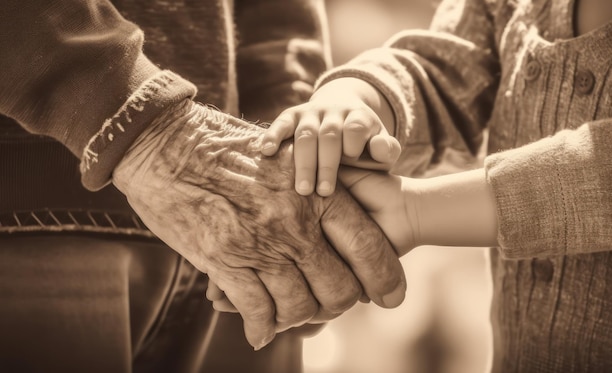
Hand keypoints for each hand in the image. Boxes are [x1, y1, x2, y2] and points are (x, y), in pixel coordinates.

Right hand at [113, 100, 405, 349]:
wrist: (169, 144)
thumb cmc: (231, 149)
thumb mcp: (287, 158)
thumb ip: (315, 192)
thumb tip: (340, 225)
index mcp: (319, 192)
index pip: (370, 248)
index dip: (386, 280)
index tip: (390, 297)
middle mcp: (296, 223)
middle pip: (339, 290)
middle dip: (336, 304)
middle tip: (324, 302)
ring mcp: (260, 245)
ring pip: (299, 309)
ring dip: (296, 318)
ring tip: (287, 312)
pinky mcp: (224, 261)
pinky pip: (257, 313)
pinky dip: (262, 327)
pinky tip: (259, 329)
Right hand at [261, 78, 400, 196]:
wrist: (343, 116)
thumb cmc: (364, 145)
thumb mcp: (382, 149)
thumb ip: (387, 150)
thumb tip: (379, 148)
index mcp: (359, 117)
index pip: (355, 127)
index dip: (352, 145)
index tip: (352, 164)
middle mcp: (334, 111)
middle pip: (329, 135)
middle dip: (326, 164)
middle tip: (322, 192)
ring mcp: (311, 112)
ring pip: (305, 134)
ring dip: (302, 162)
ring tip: (302, 189)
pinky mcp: (293, 115)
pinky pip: (281, 123)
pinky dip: (273, 135)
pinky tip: (266, 152)